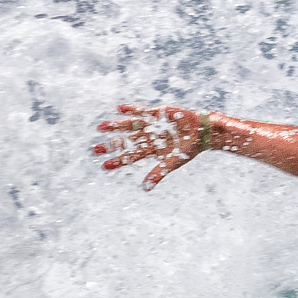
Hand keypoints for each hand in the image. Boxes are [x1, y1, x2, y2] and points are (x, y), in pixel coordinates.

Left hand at [92, 103, 207, 190]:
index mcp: (151, 150)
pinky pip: (141, 111)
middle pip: (126, 142)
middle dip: (111, 146)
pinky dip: (131, 110)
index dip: (117, 161)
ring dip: (116, 126)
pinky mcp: (158, 113)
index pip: (130, 157)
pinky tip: (118, 108)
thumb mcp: (173, 163)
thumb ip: (158, 173)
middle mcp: (148, 137)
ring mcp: (151, 125)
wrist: (202, 132)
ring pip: (130, 126)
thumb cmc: (189, 149)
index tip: (103, 166)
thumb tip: (145, 189)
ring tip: (100, 127)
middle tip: (95, 150)